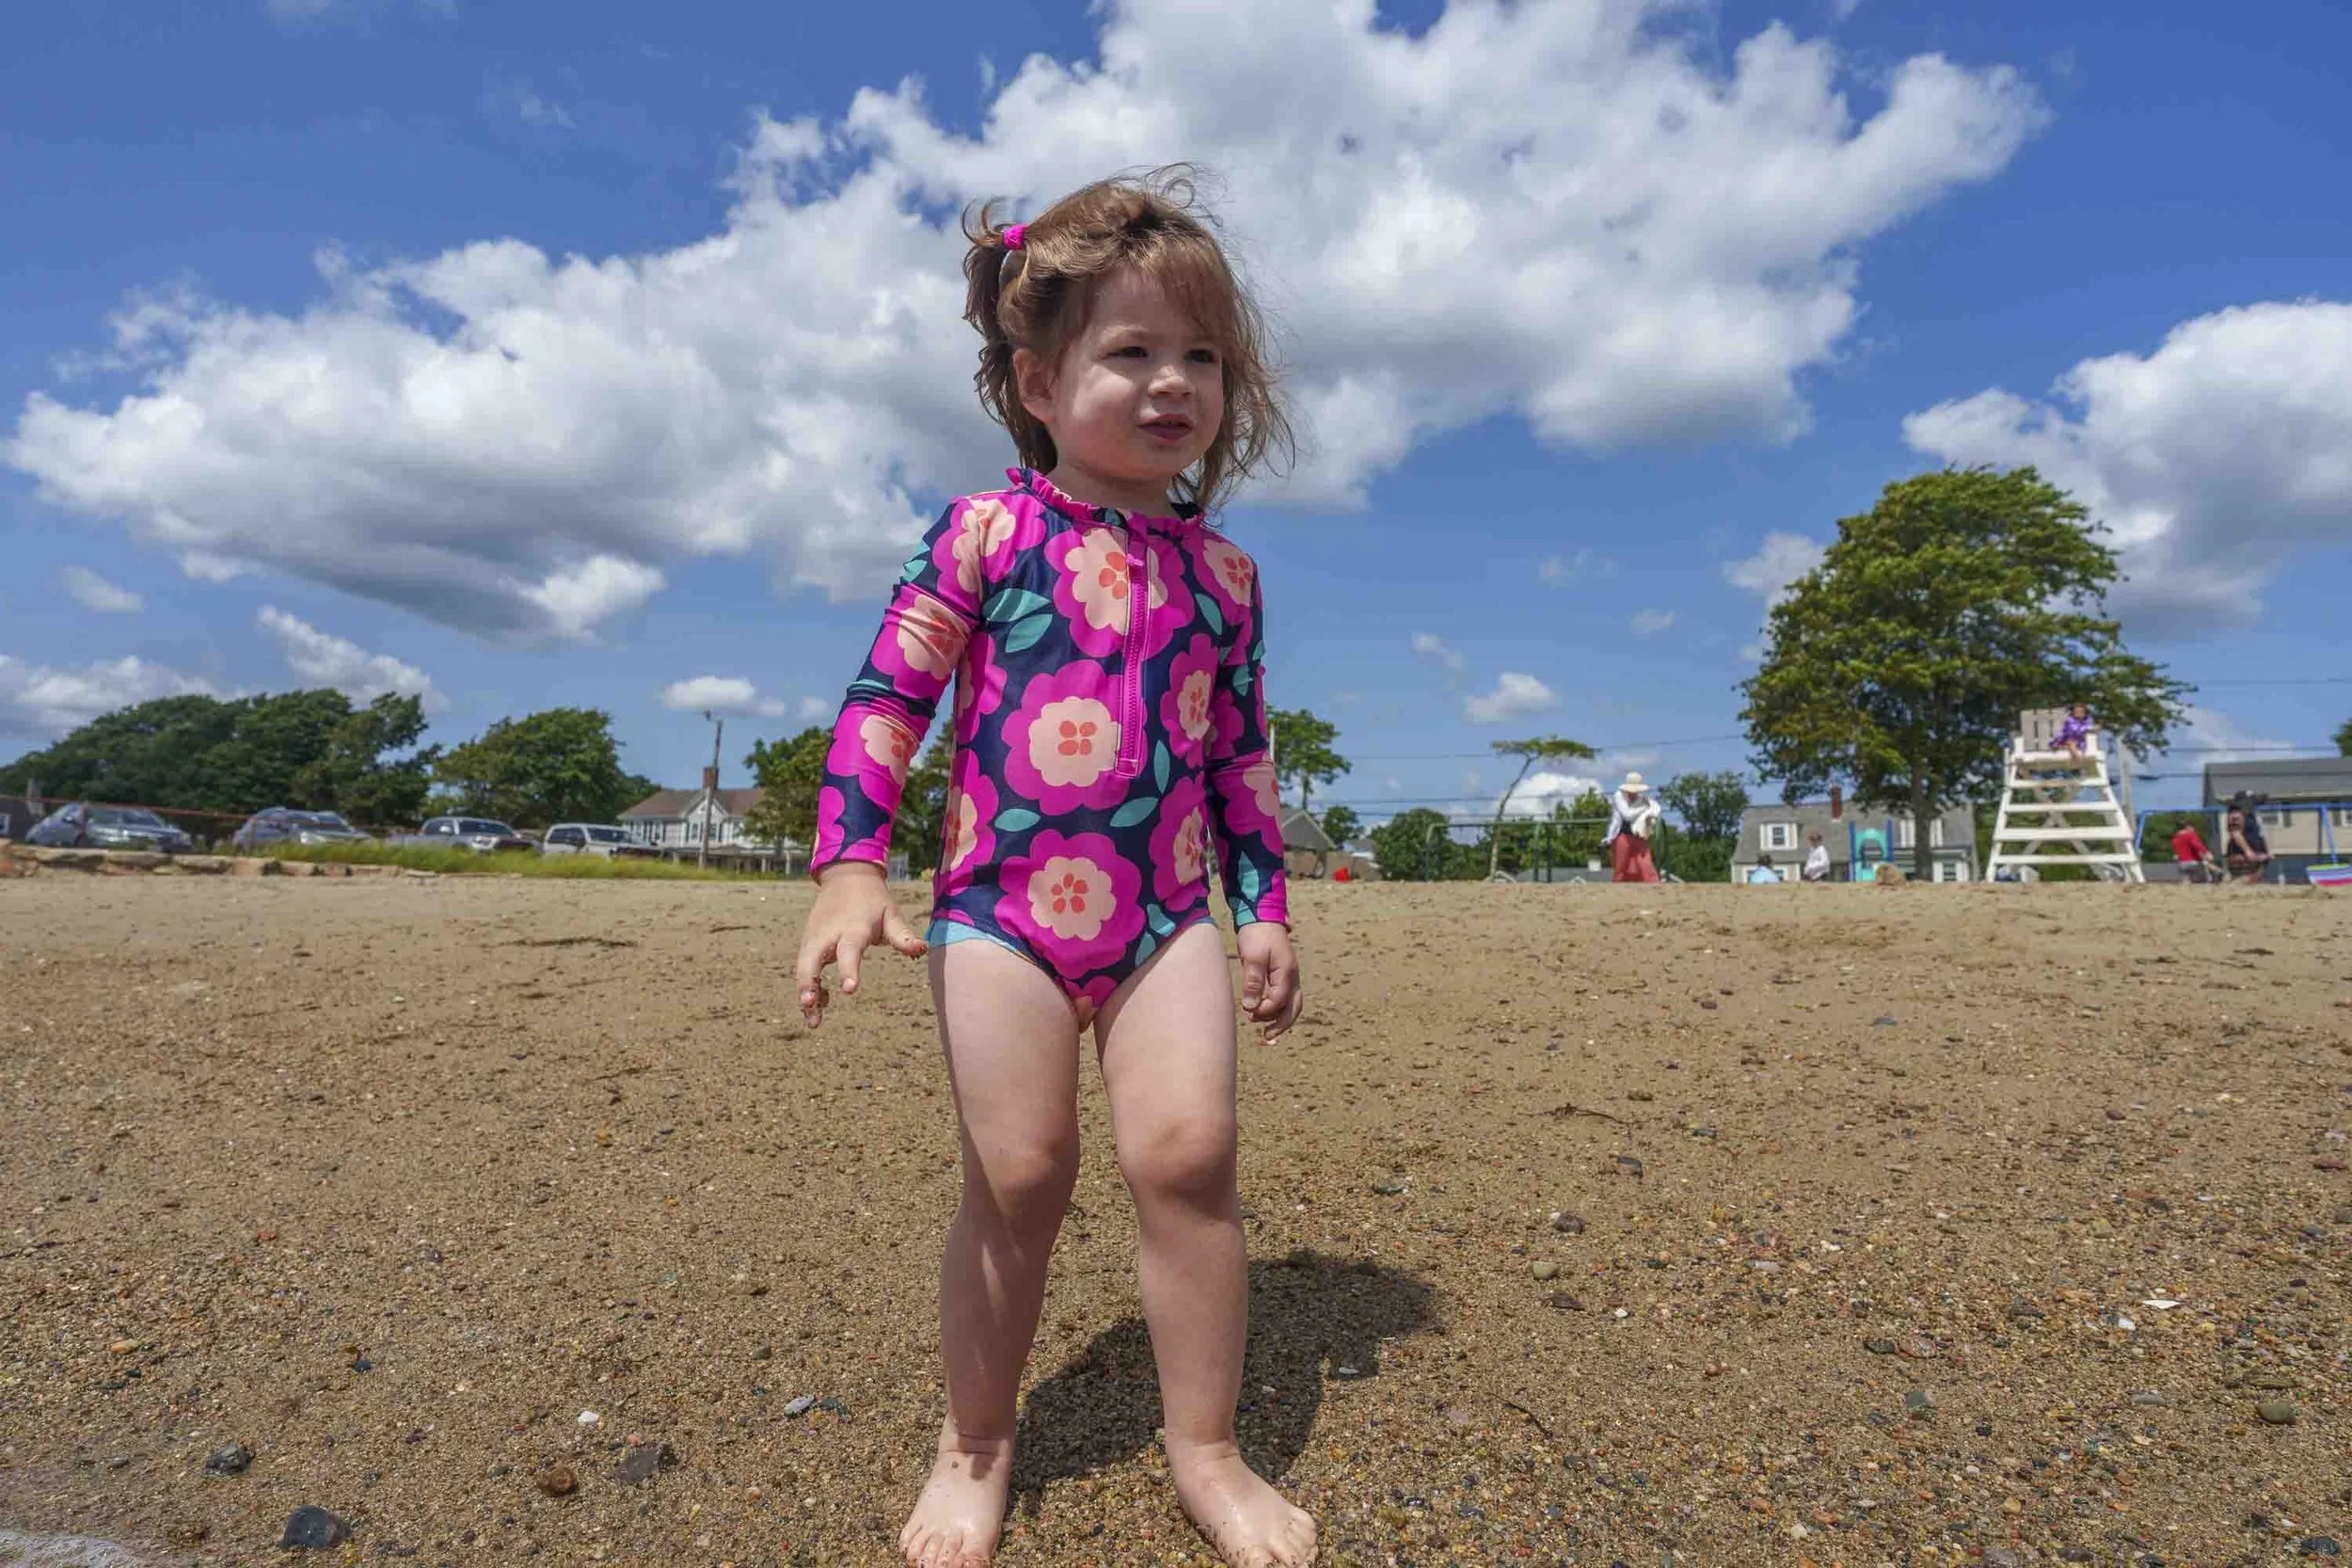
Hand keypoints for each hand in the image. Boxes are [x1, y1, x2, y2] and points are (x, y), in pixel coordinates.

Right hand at [794, 862, 926, 1026]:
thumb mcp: (891, 914)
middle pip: (811, 959)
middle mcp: (828, 935)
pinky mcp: (809, 945)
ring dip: (805, 993)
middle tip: (809, 1005)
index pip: (849, 950)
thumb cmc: (874, 901)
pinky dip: (809, 988)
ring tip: (812, 1022)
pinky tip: (818, 1009)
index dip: (848, 970)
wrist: (846, 877)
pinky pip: (805, 969)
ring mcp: (814, 940)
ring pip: (804, 968)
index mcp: (852, 927)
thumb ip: (903, 935)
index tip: (850, 990)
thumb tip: (923, 949)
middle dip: (808, 983)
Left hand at [1235, 921, 1302, 1043]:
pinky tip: (1262, 1012)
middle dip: (1281, 1024)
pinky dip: (1276, 1008)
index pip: (1280, 1000)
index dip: (1266, 1010)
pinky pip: (1283, 997)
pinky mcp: (1281, 974)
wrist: (1260, 915)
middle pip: (1294, 1007)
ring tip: (1262, 1027)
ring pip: (1290, 1004)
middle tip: (1266, 1036)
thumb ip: (1253, 982)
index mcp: (1286, 972)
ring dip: (1279, 1018)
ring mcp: (1288, 975)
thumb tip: (1251, 1007)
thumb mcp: (1252, 957)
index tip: (1249, 1012)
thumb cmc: (1256, 934)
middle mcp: (1292, 976)